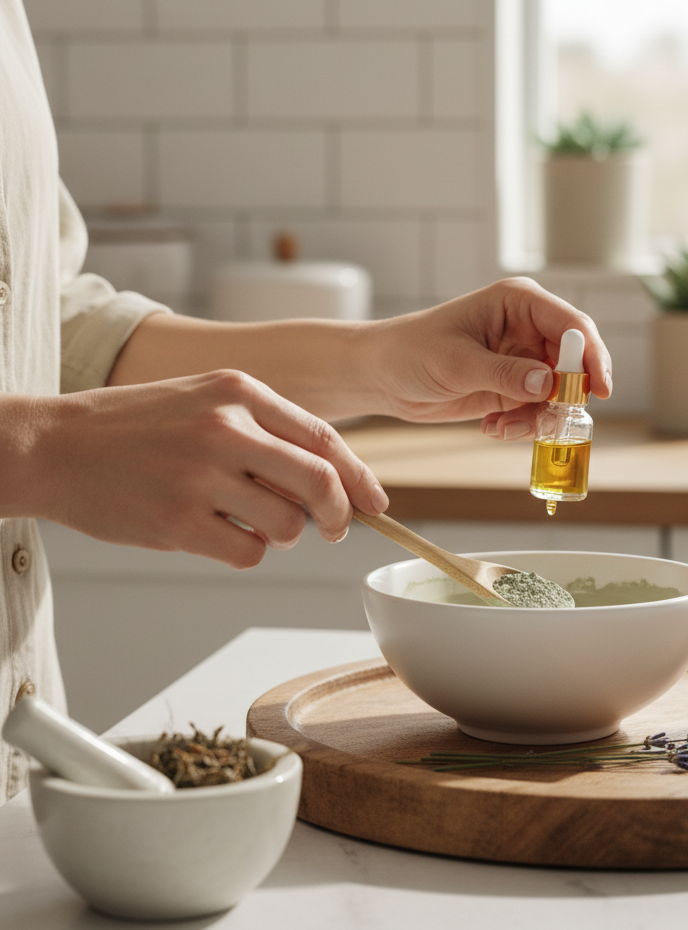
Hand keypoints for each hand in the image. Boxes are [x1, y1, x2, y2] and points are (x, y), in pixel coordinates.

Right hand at [25, 370, 387, 568]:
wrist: (55, 446)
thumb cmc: (136, 426)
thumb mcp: (205, 399)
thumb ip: (266, 429)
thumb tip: (331, 477)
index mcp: (239, 391)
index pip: (325, 439)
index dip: (359, 477)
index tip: (376, 504)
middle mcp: (226, 429)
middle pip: (320, 484)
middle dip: (338, 515)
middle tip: (333, 528)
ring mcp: (202, 476)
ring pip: (289, 525)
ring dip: (284, 535)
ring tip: (252, 522)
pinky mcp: (179, 521)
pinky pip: (249, 552)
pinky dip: (247, 551)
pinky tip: (221, 534)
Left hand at [371, 278, 611, 438]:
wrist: (383, 375)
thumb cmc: (411, 351)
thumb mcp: (456, 363)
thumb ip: (505, 373)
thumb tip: (549, 383)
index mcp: (519, 302)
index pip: (572, 324)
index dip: (591, 356)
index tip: (599, 390)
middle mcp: (528, 328)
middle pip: (575, 362)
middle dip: (566, 396)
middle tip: (550, 421)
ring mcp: (523, 359)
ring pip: (559, 393)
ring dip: (540, 417)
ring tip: (502, 426)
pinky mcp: (515, 386)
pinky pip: (539, 411)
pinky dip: (524, 425)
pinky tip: (492, 426)